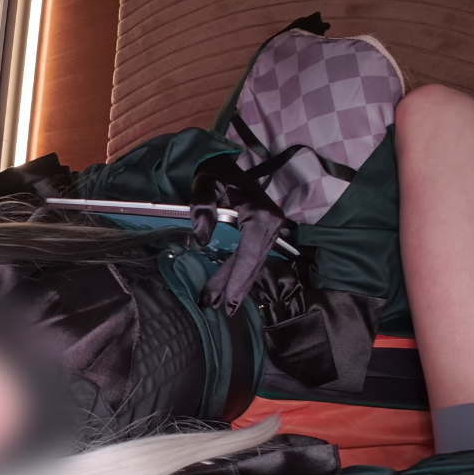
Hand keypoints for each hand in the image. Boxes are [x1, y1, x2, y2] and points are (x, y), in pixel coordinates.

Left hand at [190, 155, 292, 315]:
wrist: (225, 164)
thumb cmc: (214, 174)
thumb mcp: (204, 185)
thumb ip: (202, 208)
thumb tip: (202, 239)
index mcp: (260, 214)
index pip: (249, 254)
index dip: (238, 279)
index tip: (228, 301)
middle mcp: (271, 224)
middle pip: (253, 264)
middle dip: (235, 288)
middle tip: (218, 309)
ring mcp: (271, 228)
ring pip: (254, 263)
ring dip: (238, 285)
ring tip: (221, 305)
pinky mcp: (265, 231)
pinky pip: (254, 257)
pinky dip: (242, 274)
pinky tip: (231, 289)